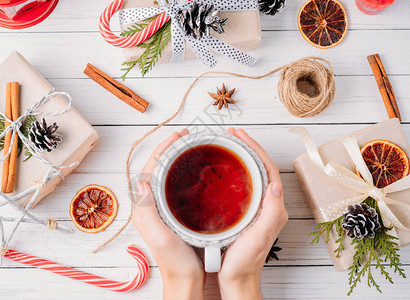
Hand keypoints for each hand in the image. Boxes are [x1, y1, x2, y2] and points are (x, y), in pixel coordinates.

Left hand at [133, 129, 204, 299]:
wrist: (184, 279)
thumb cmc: (174, 261)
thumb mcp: (159, 236)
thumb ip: (146, 210)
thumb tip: (140, 179)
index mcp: (144, 208)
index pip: (148, 168)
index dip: (162, 149)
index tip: (177, 136)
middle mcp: (149, 205)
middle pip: (155, 168)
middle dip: (168, 149)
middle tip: (184, 136)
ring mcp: (160, 209)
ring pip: (164, 174)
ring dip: (174, 158)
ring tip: (188, 146)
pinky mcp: (172, 213)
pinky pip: (173, 185)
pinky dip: (181, 172)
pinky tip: (193, 171)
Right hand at [218, 128, 287, 299]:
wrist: (237, 279)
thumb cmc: (247, 262)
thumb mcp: (259, 236)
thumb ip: (271, 212)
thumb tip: (275, 184)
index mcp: (274, 207)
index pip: (268, 169)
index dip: (256, 150)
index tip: (240, 137)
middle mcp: (268, 205)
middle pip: (261, 168)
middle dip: (249, 148)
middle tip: (233, 135)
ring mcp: (257, 208)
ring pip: (252, 175)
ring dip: (243, 157)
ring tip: (229, 145)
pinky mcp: (246, 213)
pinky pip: (244, 185)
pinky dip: (235, 172)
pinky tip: (223, 171)